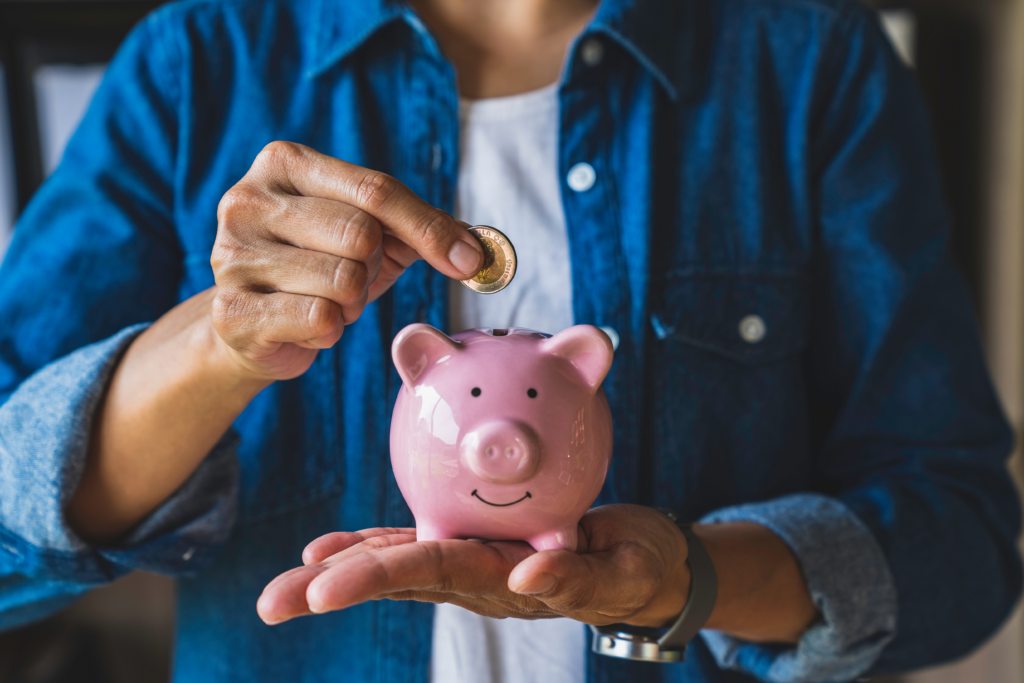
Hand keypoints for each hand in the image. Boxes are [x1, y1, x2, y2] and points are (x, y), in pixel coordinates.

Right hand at [210, 141, 483, 380]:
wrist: (250, 327)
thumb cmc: (319, 270)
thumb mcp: (372, 235)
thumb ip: (422, 227)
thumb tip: (478, 251)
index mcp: (284, 163)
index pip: (377, 190)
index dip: (430, 228)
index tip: (469, 260)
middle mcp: (248, 200)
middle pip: (360, 234)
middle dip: (372, 267)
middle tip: (351, 279)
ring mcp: (231, 254)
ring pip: (342, 281)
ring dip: (350, 303)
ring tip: (323, 300)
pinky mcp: (230, 309)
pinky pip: (320, 319)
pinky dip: (328, 331)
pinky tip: (304, 326)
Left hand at [256, 505, 690, 627]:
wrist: (640, 566)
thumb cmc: (637, 569)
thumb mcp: (621, 575)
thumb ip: (577, 580)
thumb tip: (525, 579)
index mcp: (500, 580)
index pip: (428, 574)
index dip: (371, 576)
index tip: (317, 592)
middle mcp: (475, 577)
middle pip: (394, 575)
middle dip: (331, 586)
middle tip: (271, 602)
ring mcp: (471, 565)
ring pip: (395, 563)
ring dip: (338, 571)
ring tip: (287, 580)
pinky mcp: (475, 547)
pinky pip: (416, 545)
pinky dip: (371, 545)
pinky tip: (330, 548)